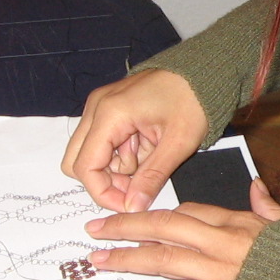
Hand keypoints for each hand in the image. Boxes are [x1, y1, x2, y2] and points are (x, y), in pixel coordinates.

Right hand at [62, 69, 208, 211]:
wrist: (202, 71)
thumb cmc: (193, 100)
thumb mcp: (177, 144)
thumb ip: (151, 177)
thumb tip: (132, 208)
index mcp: (110, 114)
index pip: (85, 167)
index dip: (103, 193)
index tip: (129, 204)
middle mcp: (97, 107)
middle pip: (77, 161)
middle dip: (105, 181)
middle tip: (138, 184)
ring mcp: (100, 105)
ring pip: (89, 153)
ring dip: (115, 167)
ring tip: (150, 157)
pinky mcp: (109, 107)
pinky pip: (102, 140)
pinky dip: (120, 153)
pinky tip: (146, 145)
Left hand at [85, 179, 279, 279]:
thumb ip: (267, 207)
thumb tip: (254, 187)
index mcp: (241, 222)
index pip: (190, 212)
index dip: (157, 214)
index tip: (132, 216)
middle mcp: (225, 243)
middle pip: (164, 228)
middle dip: (125, 227)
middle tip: (95, 229)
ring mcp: (223, 273)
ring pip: (163, 259)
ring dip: (127, 259)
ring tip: (100, 260)